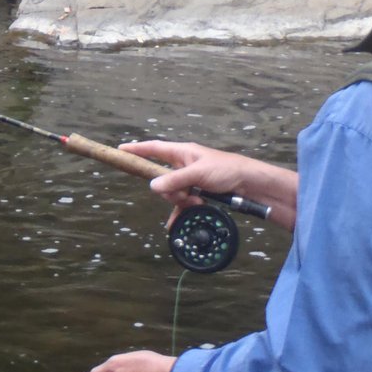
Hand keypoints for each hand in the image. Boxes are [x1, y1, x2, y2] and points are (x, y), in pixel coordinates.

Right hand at [120, 139, 246, 208]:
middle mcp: (184, 164)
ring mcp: (190, 179)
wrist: (250, 184)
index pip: (154, 148)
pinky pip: (182, 202)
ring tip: (195, 203)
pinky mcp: (198, 192)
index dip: (137, 149)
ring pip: (173, 191)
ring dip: (179, 200)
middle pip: (162, 176)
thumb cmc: (225, 170)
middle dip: (169, 189)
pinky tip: (176, 223)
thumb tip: (152, 186)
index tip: (121, 150)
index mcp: (182, 152)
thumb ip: (175, 179)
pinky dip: (181, 211)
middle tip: (184, 195)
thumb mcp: (198, 173)